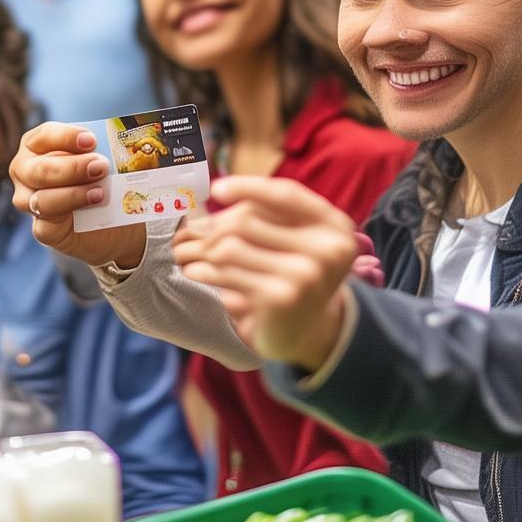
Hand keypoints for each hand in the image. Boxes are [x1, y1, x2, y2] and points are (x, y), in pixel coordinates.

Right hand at [9, 122, 145, 267]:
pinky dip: (71, 216)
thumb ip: (105, 150)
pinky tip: (93, 207)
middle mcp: (26, 171)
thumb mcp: (105, 158)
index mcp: (37, 145)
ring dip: (73, 194)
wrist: (113, 219)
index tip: (91, 141)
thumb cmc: (103, 177)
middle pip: (40, 169)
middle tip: (101, 167)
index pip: (45, 136)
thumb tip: (121, 143)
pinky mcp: (42, 229)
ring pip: (41, 200)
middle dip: (73, 168)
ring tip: (100, 192)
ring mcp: (29, 201)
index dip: (67, 137)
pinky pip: (47, 225)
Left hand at [174, 177, 360, 371]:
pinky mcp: (280, 298)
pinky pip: (225, 273)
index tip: (217, 189)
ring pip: (229, 245)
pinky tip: (195, 272)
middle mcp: (327, 248)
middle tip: (190, 233)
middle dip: (212, 225)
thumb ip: (274, 216)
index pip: (286, 193)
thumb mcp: (300, 242)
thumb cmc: (296, 276)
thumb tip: (216, 194)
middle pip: (247, 219)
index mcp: (334, 225)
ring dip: (201, 249)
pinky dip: (202, 270)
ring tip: (187, 253)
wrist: (312, 335)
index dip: (249, 186)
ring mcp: (305, 274)